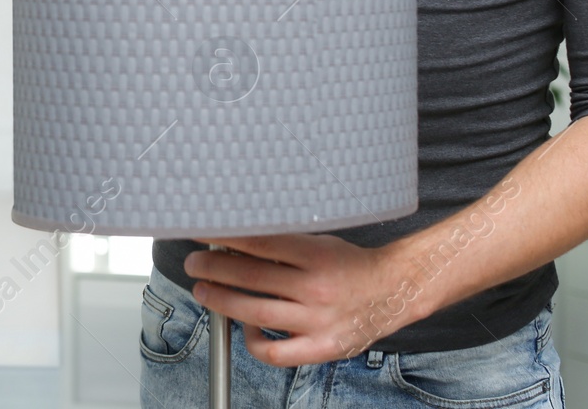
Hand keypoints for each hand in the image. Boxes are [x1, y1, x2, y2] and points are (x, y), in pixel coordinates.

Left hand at [185, 233, 415, 366]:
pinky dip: (253, 342)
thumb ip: (283, 244)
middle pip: (252, 278)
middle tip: (194, 264)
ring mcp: (318, 321)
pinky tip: (244, 328)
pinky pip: (277, 353)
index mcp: (316, 255)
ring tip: (204, 291)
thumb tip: (236, 240)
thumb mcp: (319, 242)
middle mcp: (316, 288)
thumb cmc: (350, 264)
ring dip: (222, 302)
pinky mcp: (322, 348)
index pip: (259, 244)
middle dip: (214, 269)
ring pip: (257, 314)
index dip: (225, 238)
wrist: (393, 291)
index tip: (202, 234)